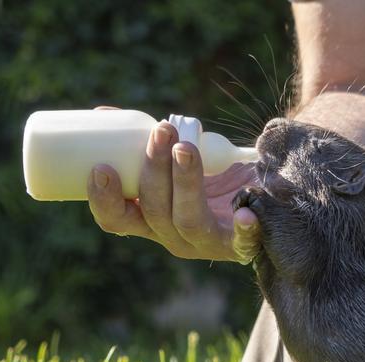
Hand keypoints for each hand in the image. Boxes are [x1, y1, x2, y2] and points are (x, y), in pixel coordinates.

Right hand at [87, 107, 260, 262]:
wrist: (264, 198)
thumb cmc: (211, 176)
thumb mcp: (175, 160)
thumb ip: (149, 141)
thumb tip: (103, 115)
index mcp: (150, 220)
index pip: (117, 220)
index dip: (104, 199)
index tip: (101, 167)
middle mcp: (174, 236)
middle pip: (154, 212)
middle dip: (153, 170)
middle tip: (161, 131)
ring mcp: (207, 242)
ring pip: (188, 219)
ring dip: (184, 181)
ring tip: (186, 148)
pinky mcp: (241, 243)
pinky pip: (241, 240)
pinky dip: (243, 228)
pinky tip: (246, 213)